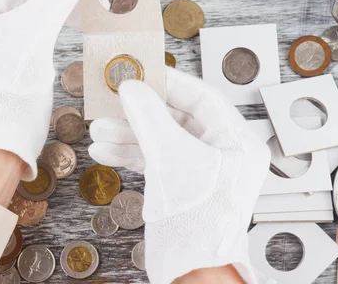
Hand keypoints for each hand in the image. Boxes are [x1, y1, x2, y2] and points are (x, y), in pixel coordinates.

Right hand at [89, 68, 270, 283]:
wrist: (190, 270)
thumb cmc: (195, 219)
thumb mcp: (170, 157)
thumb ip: (150, 117)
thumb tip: (131, 87)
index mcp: (237, 142)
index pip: (204, 98)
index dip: (170, 83)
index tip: (142, 73)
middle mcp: (223, 155)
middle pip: (179, 119)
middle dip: (142, 114)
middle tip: (114, 101)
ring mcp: (202, 172)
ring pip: (163, 141)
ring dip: (130, 135)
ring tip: (99, 132)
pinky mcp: (184, 188)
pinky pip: (157, 162)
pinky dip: (132, 156)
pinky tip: (105, 152)